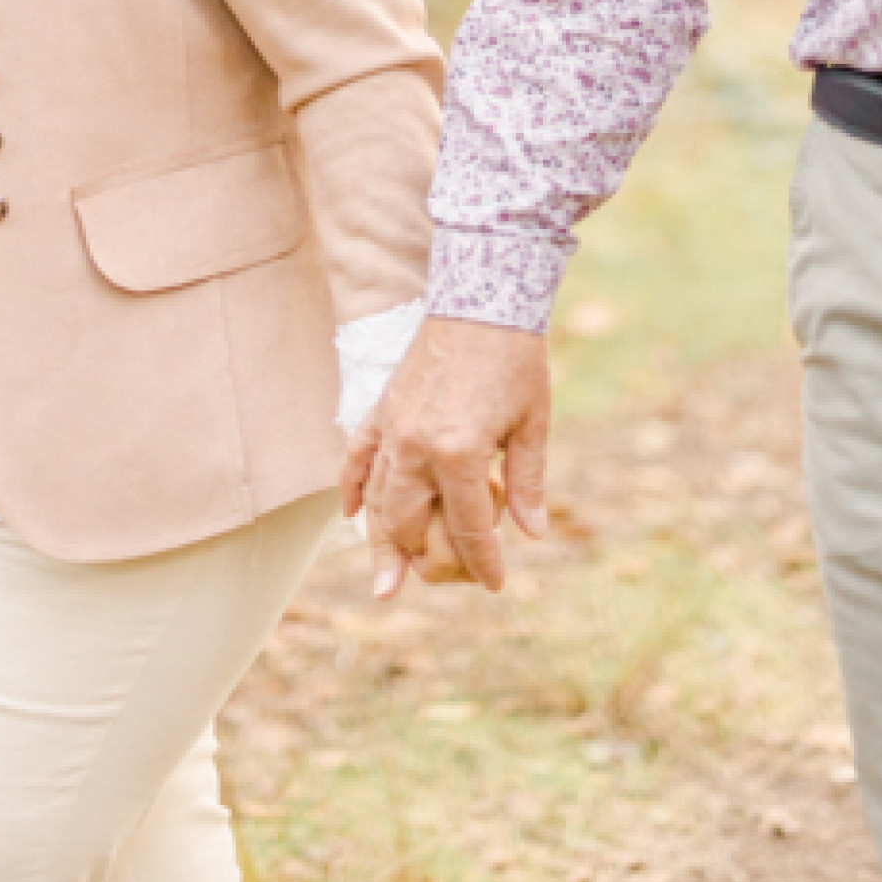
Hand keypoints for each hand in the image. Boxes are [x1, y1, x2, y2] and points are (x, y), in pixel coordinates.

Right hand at [341, 316, 549, 598]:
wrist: (482, 297)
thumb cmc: (515, 358)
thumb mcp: (532, 422)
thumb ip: (527, 481)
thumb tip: (531, 533)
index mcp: (459, 454)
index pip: (469, 529)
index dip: (484, 562)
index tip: (496, 584)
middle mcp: (417, 447)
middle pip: (410, 526)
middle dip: (427, 562)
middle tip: (443, 580)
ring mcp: (393, 428)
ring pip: (377, 501)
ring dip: (381, 544)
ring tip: (385, 584)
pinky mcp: (383, 409)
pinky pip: (356, 456)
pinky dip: (350, 488)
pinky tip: (349, 515)